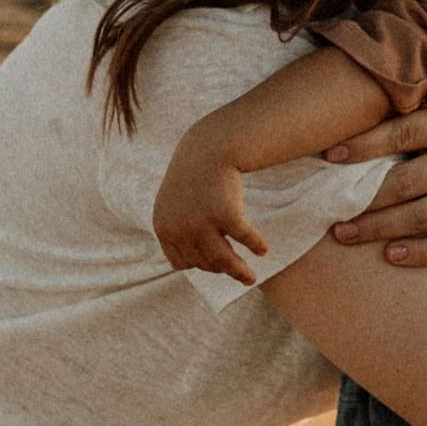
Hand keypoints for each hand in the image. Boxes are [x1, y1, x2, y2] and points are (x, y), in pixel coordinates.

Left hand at [152, 157, 268, 286]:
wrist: (209, 147)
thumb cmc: (193, 177)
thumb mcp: (174, 205)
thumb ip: (174, 232)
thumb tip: (178, 268)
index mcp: (163, 227)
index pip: (182, 262)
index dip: (199, 264)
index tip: (214, 264)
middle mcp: (180, 228)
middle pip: (204, 262)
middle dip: (220, 267)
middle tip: (236, 268)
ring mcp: (202, 222)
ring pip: (223, 260)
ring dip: (239, 272)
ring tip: (251, 279)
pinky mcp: (227, 214)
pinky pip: (245, 238)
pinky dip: (256, 245)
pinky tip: (263, 250)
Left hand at [328, 10, 426, 269]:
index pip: (408, 132)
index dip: (368, 144)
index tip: (331, 153)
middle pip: (408, 182)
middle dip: (364, 196)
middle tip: (324, 203)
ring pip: (423, 217)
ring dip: (381, 228)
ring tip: (341, 233)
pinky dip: (423, 254)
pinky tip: (392, 257)